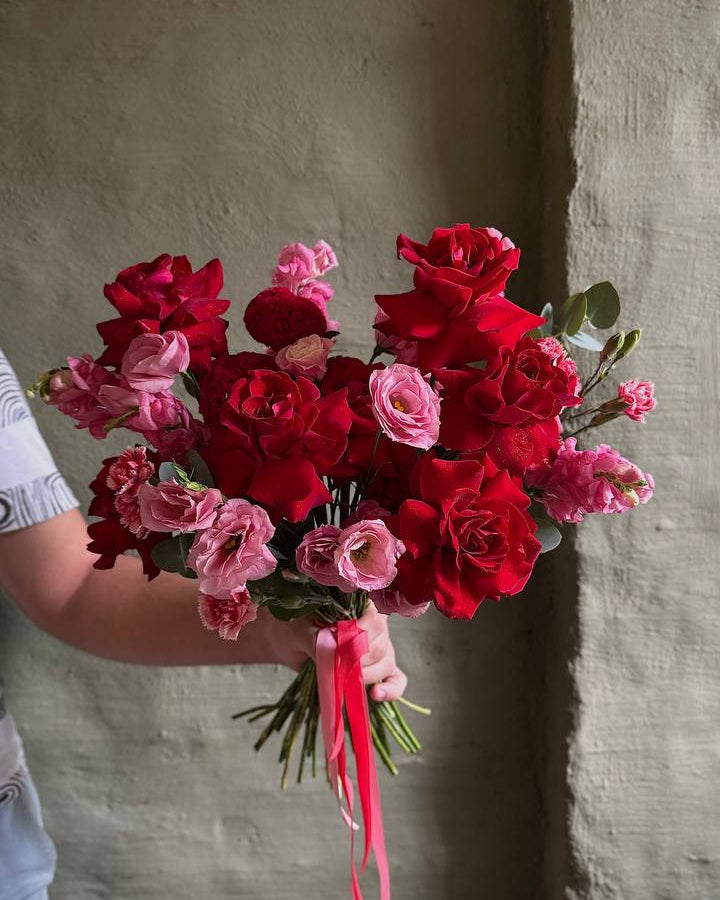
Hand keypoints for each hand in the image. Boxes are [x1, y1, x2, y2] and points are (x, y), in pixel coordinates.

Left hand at [260, 604, 406, 701]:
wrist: (288, 640)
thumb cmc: (293, 628)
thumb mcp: (299, 630)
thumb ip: (317, 638)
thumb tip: (334, 648)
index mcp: (358, 603)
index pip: (373, 618)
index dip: (361, 636)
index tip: (341, 649)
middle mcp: (373, 622)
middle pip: (381, 644)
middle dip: (359, 661)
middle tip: (336, 667)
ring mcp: (378, 645)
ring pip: (387, 661)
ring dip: (368, 676)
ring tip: (346, 682)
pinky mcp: (377, 666)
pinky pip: (395, 678)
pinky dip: (391, 689)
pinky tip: (376, 695)